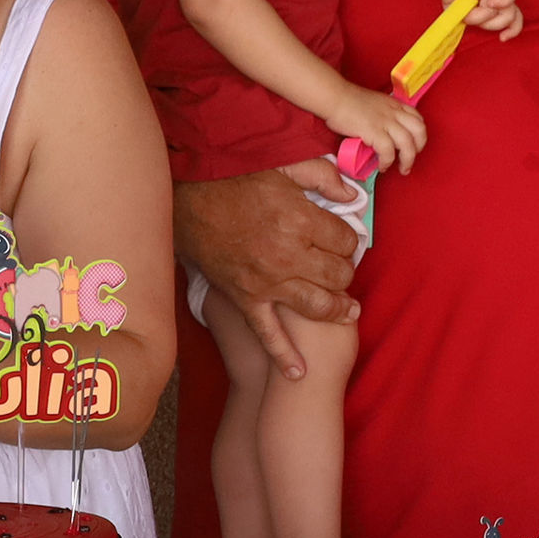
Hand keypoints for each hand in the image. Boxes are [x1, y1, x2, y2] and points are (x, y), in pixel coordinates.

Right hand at [174, 170, 359, 380]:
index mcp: (300, 220)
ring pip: (317, 307)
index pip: (347, 241)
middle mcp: (288, 256)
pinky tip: (300, 372)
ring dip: (336, 310)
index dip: (349, 240)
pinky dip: (284, 356)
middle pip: (338, 276)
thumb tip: (351, 193)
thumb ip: (322, 176)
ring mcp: (267, 283)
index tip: (341, 238)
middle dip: (344, 272)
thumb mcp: (283, 165)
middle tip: (340, 267)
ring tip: (346, 311)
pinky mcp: (246, 299)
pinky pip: (268, 334)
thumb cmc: (234, 179)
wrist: (187, 200)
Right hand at [323, 85, 425, 173]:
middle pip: (419, 131)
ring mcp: (385, 122)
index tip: (413, 143)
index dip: (419, 134)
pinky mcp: (374, 131)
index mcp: (394, 104)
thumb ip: (382, 114)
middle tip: (410, 158)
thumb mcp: (373, 102)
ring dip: (408, 160)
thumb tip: (381, 130)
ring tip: (402, 169)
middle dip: (419, 148)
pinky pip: (388, 151)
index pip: (417, 118)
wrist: (334, 97)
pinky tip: (382, 166)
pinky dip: (387, 161)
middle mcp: (393, 112)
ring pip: (408, 144)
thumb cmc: (347, 99)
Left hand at [441, 0, 522, 39]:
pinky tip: (503, 38)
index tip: (486, 2)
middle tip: (466, 13)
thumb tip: (457, 11)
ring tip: (470, 17)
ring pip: (509, 20)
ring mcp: (500, 2)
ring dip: (488, 25)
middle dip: (484, 18)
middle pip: (507, 13)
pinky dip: (510, 31)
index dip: (501, 2)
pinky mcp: (495, 11)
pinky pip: (511, 23)